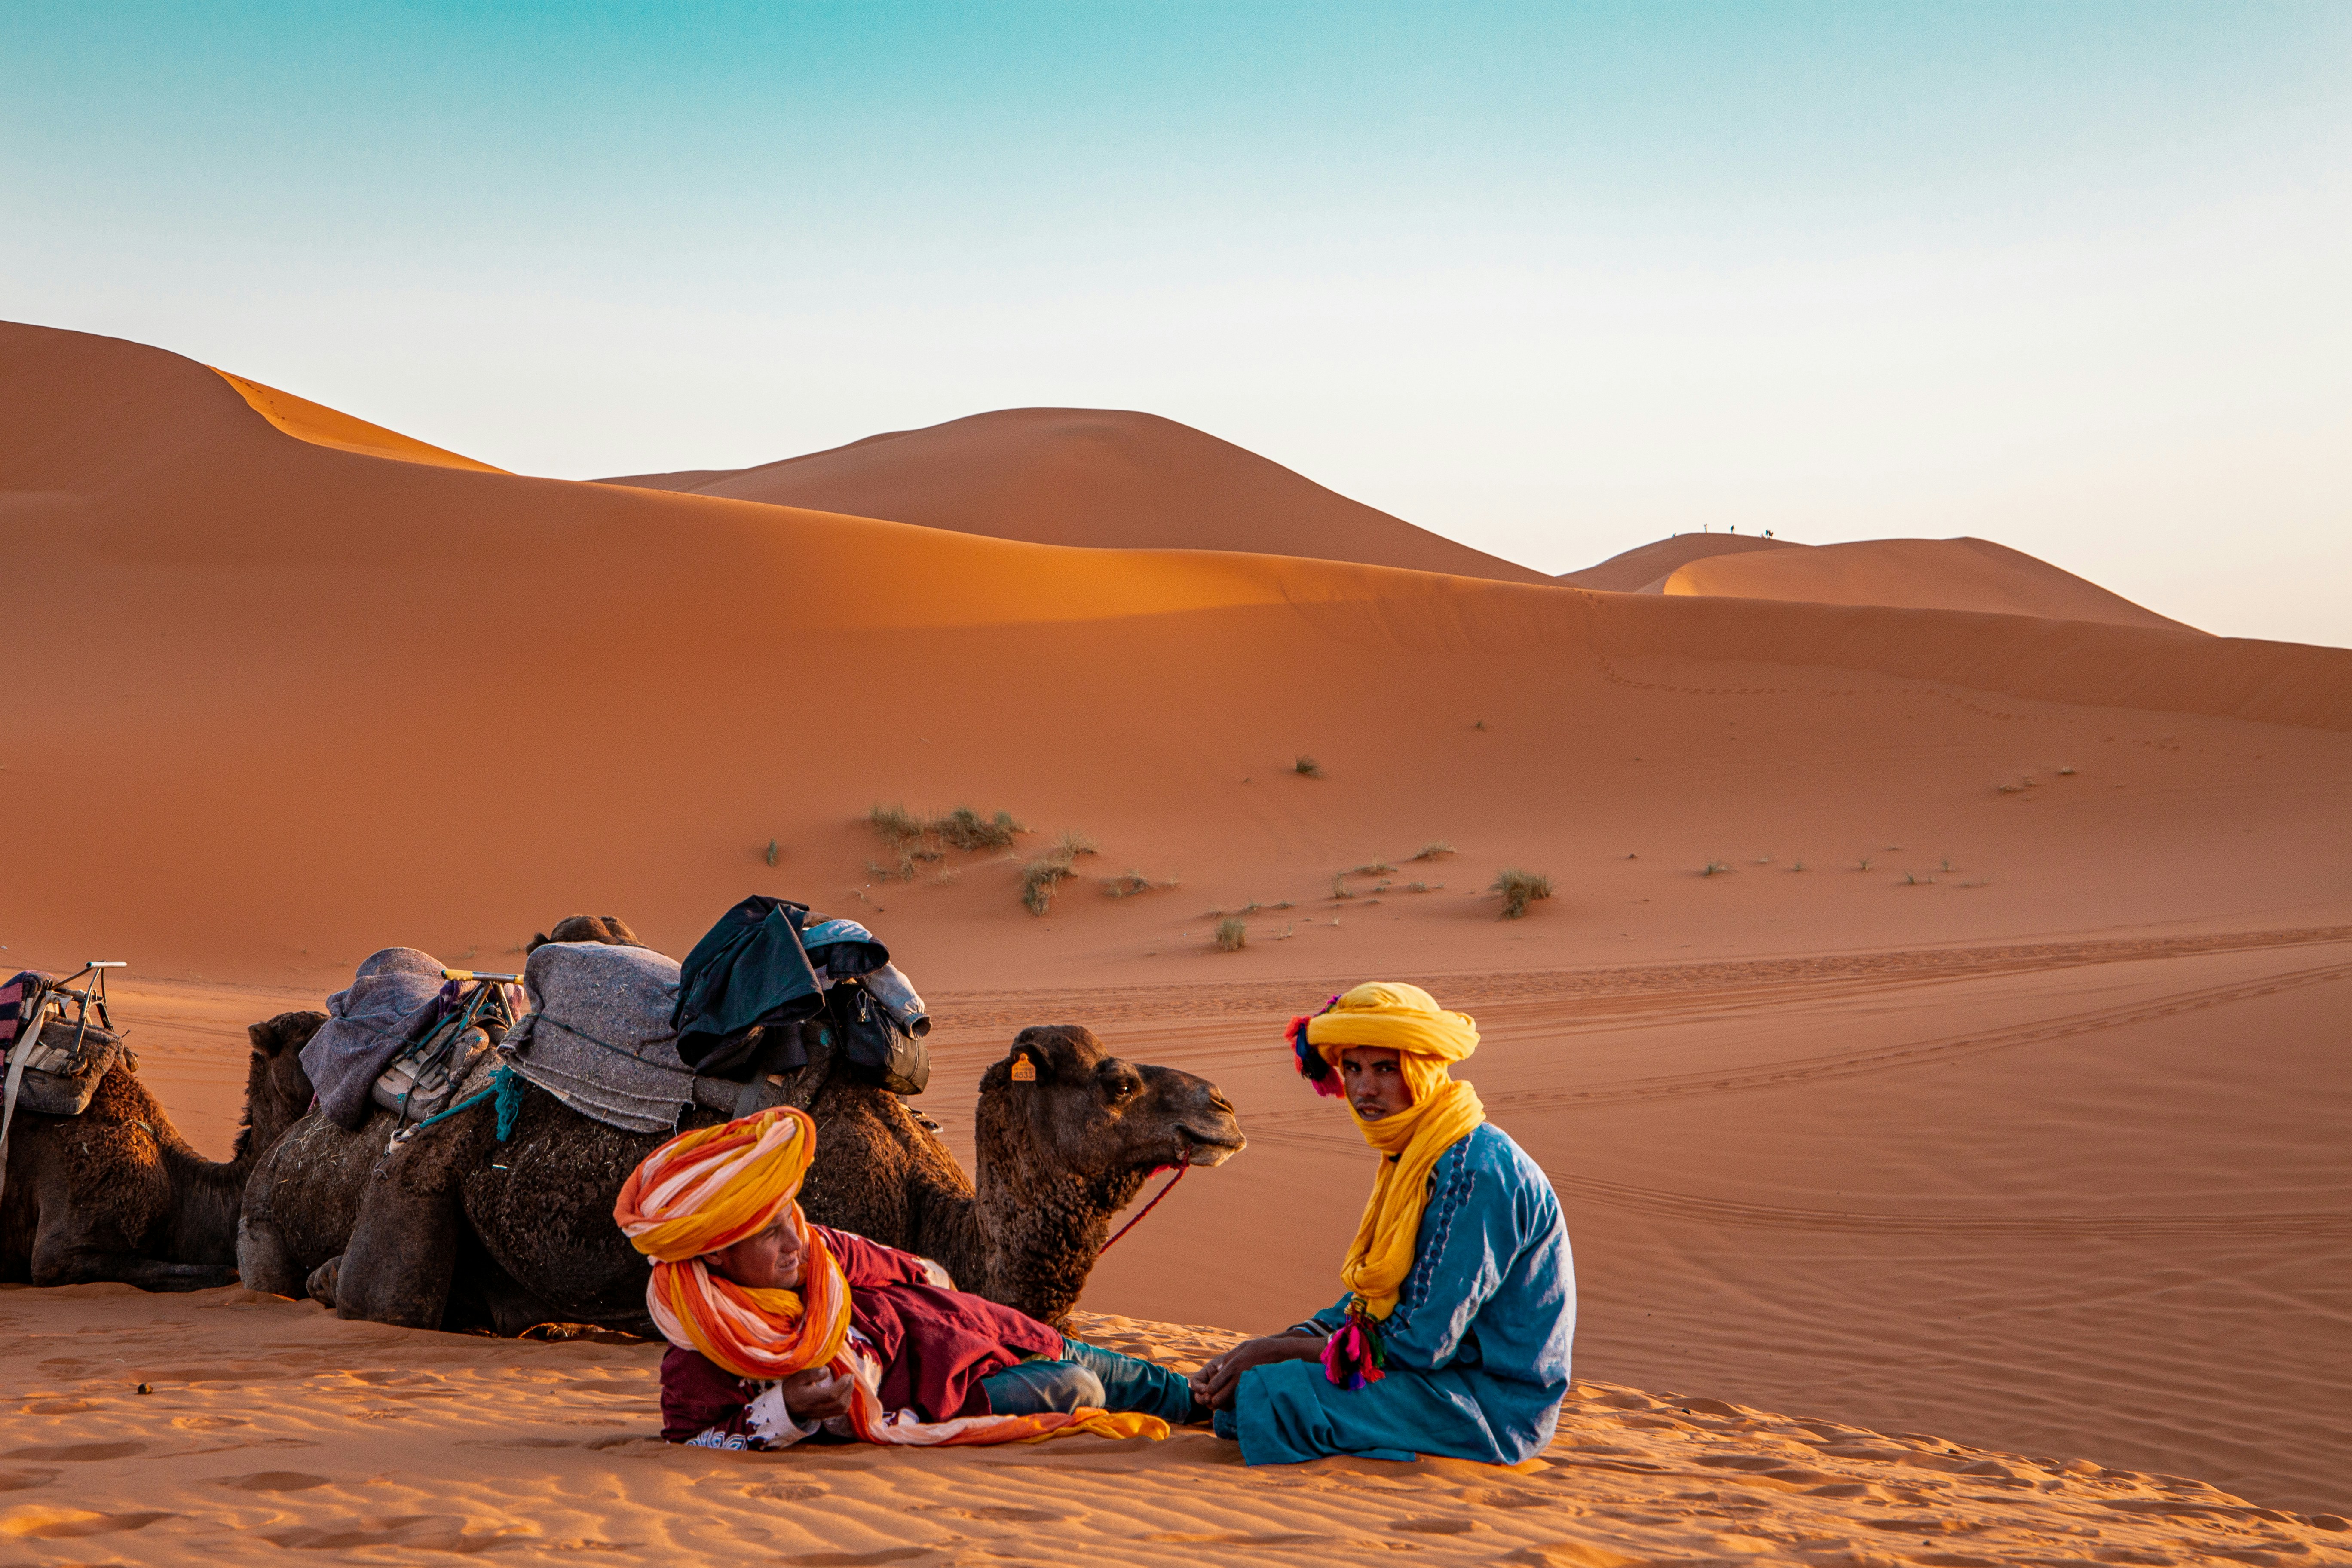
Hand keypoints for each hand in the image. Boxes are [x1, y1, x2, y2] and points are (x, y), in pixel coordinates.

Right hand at [779, 1366, 853, 1421]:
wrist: (784, 1405)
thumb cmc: (791, 1388)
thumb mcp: (798, 1377)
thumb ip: (812, 1374)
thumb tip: (827, 1370)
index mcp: (810, 1398)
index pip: (831, 1394)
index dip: (842, 1384)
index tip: (847, 1374)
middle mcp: (817, 1408)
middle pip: (840, 1403)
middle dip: (849, 1389)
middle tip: (851, 1377)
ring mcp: (821, 1414)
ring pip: (841, 1409)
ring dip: (849, 1396)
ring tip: (849, 1384)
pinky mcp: (823, 1416)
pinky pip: (839, 1412)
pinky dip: (846, 1402)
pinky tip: (845, 1393)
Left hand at [1188, 1334, 1323, 1410]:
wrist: (1282, 1352)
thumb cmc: (1261, 1347)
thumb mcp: (1242, 1347)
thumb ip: (1228, 1358)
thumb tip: (1217, 1370)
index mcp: (1233, 1365)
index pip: (1213, 1385)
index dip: (1209, 1391)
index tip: (1209, 1392)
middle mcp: (1238, 1376)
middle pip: (1219, 1397)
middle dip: (1214, 1402)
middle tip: (1213, 1402)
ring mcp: (1248, 1384)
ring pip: (1230, 1402)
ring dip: (1225, 1404)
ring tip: (1224, 1403)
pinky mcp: (1256, 1388)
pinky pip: (1243, 1400)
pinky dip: (1238, 1402)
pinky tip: (1237, 1400)